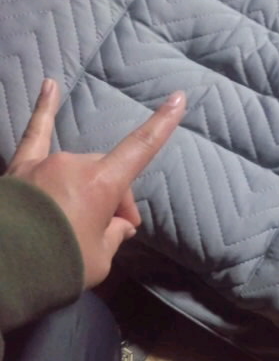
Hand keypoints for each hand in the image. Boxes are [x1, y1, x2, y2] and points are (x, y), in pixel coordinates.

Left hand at [6, 79, 185, 287]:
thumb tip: (117, 224)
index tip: (178, 98)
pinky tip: (49, 85)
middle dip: (115, 200)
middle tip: (114, 229)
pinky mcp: (20, 168)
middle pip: (107, 173)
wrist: (1, 275)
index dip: (162, 124)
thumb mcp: (99, 260)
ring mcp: (44, 163)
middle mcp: (74, 165)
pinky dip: (44, 110)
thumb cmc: (55, 267)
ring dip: (87, 190)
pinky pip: (35, 134)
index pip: (140, 148)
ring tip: (80, 224)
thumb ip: (113, 234)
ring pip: (78, 169)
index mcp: (99, 184)